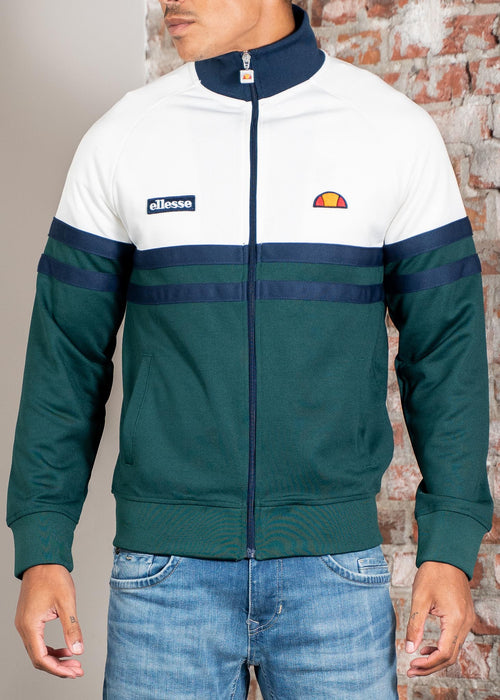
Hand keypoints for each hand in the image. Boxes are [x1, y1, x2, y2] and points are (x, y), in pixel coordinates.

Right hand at [14, 564, 83, 677]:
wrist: (43, 560)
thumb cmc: (53, 577)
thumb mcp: (67, 603)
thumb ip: (72, 628)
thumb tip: (78, 650)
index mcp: (30, 625)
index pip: (41, 658)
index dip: (58, 669)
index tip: (74, 672)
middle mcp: (23, 627)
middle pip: (38, 658)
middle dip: (58, 667)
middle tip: (78, 670)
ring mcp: (24, 624)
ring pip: (37, 651)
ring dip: (55, 658)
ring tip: (74, 661)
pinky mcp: (29, 619)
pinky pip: (37, 641)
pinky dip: (51, 648)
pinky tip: (66, 648)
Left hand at [405, 560, 474, 676]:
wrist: (446, 556)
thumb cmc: (433, 574)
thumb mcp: (419, 598)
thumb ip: (415, 625)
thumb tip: (409, 649)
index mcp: (455, 620)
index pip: (444, 653)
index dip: (427, 664)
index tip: (411, 665)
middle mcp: (465, 623)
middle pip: (451, 656)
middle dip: (431, 667)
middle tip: (411, 670)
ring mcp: (467, 620)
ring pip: (454, 650)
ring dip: (436, 659)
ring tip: (416, 661)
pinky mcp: (464, 617)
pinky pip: (455, 640)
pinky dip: (442, 647)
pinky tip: (426, 647)